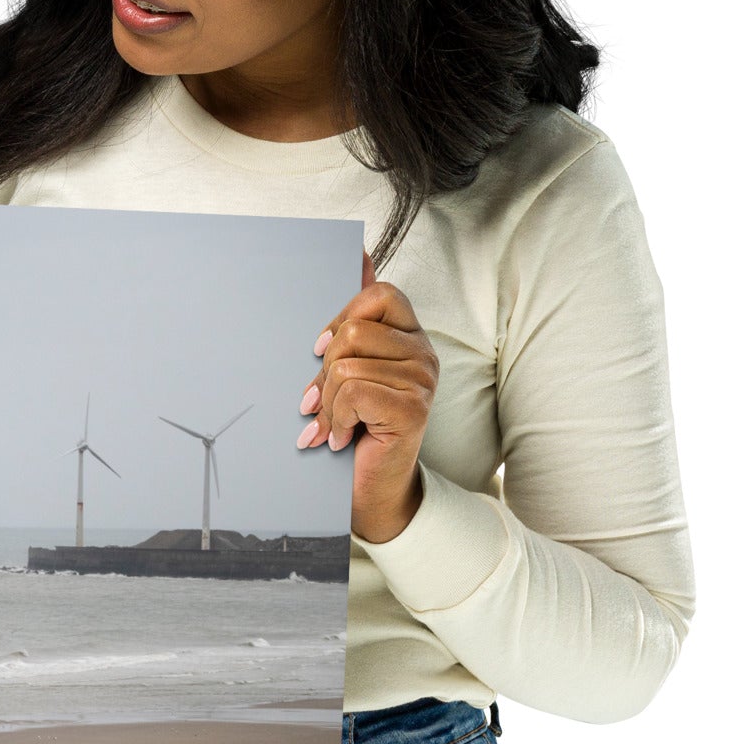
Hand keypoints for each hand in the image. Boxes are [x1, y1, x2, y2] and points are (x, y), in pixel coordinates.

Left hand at [295, 250, 437, 543]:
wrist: (369, 490)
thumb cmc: (355, 428)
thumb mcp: (348, 368)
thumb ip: (355, 317)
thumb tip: (358, 253)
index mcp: (409, 336)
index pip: (379, 294)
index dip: (341, 318)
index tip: (320, 351)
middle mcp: (424, 353)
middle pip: (355, 331)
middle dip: (324, 371)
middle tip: (320, 402)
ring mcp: (423, 380)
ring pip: (348, 365)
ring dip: (328, 403)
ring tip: (331, 425)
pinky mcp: (413, 407)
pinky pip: (354, 391)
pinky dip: (335, 419)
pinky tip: (340, 438)